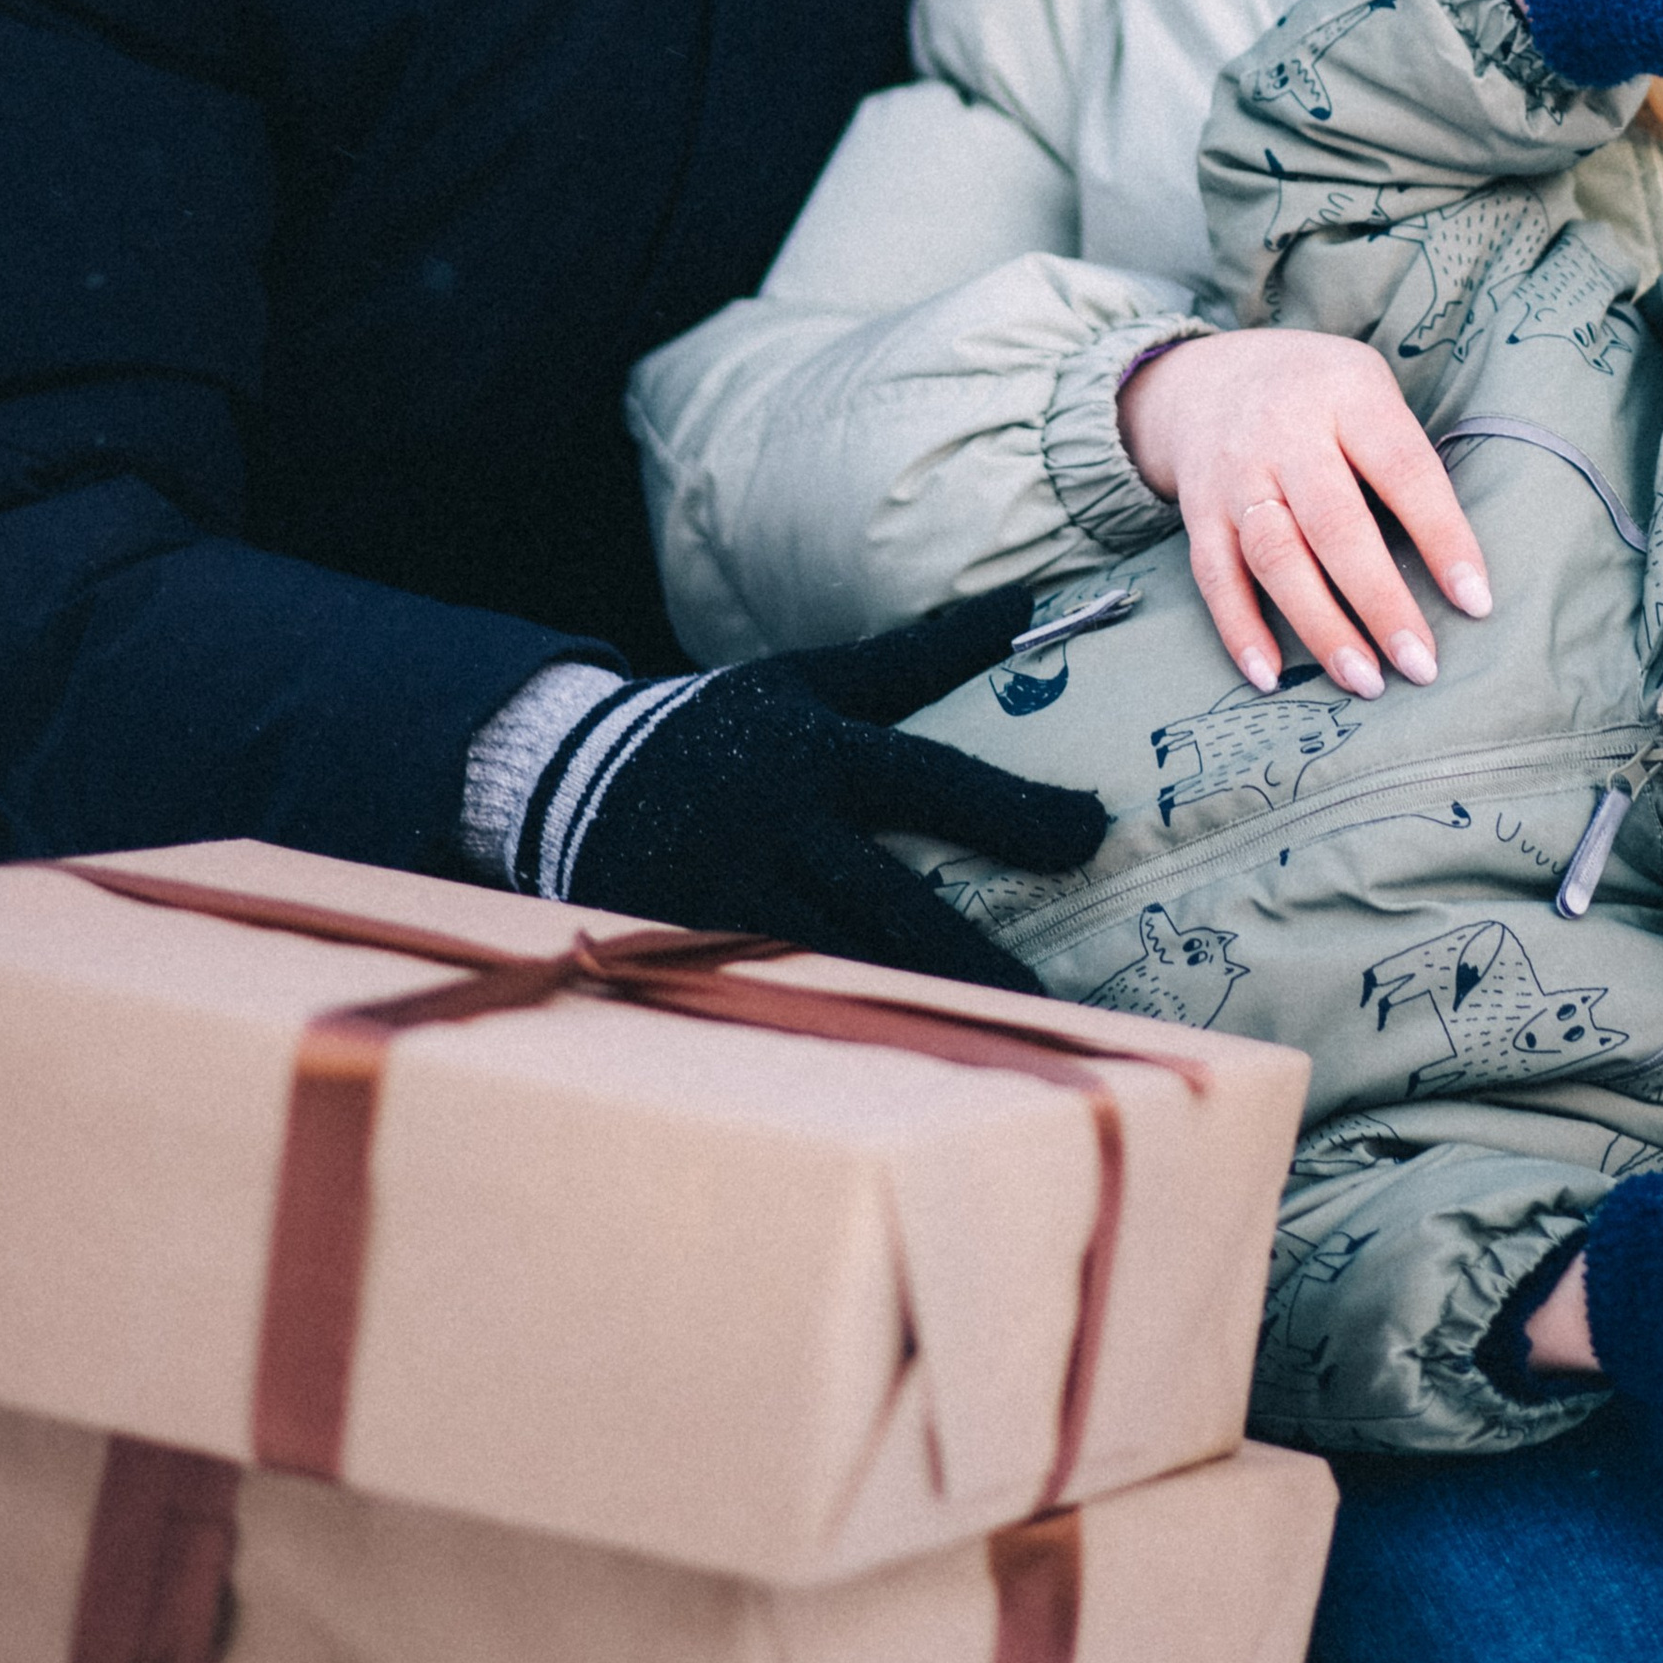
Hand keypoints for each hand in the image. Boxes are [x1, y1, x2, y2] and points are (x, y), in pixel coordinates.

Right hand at [534, 584, 1105, 993]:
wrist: (570, 779)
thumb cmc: (722, 725)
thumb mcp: (813, 679)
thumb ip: (921, 655)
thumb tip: (1025, 605)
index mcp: (818, 752)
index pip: (932, 780)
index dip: (1012, 809)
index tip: (1092, 831)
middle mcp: (782, 828)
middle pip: (893, 903)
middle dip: (973, 957)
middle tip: (1053, 1000)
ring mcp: (735, 900)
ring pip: (841, 963)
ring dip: (918, 1004)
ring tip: (996, 1044)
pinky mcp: (698, 953)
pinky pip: (784, 993)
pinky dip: (841, 1023)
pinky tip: (901, 1057)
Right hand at [1119, 329, 1490, 697]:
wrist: (1208, 374)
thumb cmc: (1318, 394)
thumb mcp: (1369, 387)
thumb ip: (1402, 456)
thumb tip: (1451, 561)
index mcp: (1346, 394)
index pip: (1404, 469)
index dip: (1443, 537)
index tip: (1476, 602)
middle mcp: (1285, 431)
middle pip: (1334, 524)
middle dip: (1381, 602)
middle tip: (1422, 665)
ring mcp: (1234, 473)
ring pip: (1275, 557)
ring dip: (1320, 627)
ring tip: (1366, 681)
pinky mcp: (1197, 510)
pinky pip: (1215, 575)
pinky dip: (1240, 629)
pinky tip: (1270, 676)